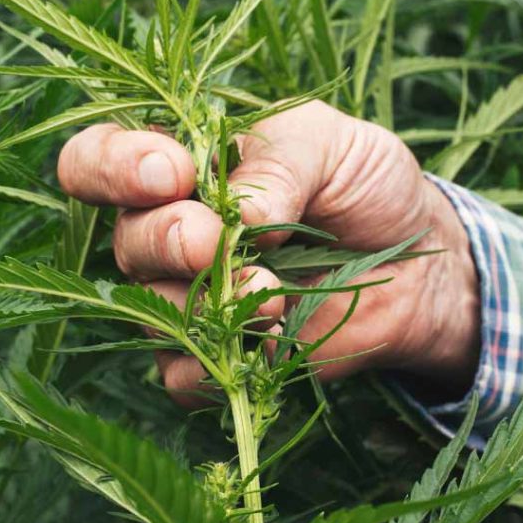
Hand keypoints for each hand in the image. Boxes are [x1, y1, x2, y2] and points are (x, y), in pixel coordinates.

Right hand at [57, 100, 479, 403]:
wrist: (421, 267)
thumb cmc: (369, 189)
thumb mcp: (334, 145)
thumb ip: (279, 162)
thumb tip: (239, 214)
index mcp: (187, 165)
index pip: (102, 159)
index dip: (115, 166)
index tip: (172, 173)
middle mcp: (175, 231)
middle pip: (125, 240)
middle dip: (166, 237)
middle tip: (214, 240)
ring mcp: (194, 300)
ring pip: (150, 311)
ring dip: (204, 303)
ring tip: (271, 293)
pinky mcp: (223, 357)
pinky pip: (182, 377)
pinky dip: (215, 365)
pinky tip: (267, 341)